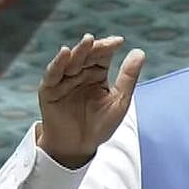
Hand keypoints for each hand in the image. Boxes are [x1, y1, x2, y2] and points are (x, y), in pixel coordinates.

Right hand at [37, 33, 144, 168]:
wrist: (79, 147)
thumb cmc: (100, 126)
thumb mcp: (119, 101)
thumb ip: (128, 78)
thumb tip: (139, 51)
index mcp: (96, 75)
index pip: (102, 56)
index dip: (109, 47)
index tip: (119, 41)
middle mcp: (79, 74)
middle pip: (86, 56)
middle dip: (94, 48)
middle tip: (102, 41)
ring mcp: (63, 81)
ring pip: (70, 62)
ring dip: (78, 51)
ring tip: (87, 41)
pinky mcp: (49, 90)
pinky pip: (53, 74)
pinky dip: (58, 63)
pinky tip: (65, 53)